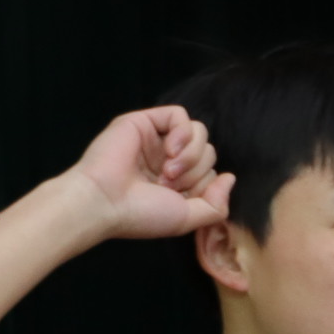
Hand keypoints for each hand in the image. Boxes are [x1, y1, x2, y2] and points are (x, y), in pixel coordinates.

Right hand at [67, 107, 230, 239]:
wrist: (104, 203)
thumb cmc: (140, 214)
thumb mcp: (188, 218)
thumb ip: (216, 205)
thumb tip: (230, 178)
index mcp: (175, 181)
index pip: (211, 172)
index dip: (204, 185)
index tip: (180, 198)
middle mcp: (165, 159)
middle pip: (208, 151)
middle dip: (197, 172)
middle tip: (169, 185)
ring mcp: (155, 140)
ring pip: (199, 132)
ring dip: (191, 155)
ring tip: (168, 171)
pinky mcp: (143, 122)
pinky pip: (179, 115)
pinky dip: (182, 133)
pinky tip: (169, 151)